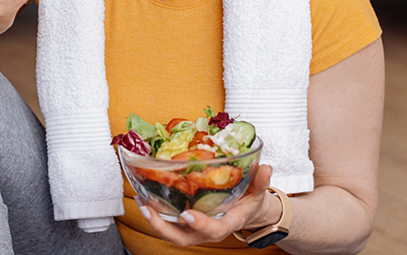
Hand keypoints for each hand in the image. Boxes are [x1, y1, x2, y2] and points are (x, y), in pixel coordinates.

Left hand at [135, 164, 275, 246]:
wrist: (244, 210)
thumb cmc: (248, 201)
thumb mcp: (257, 192)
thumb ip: (260, 181)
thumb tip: (265, 167)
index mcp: (226, 223)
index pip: (213, 230)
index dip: (200, 224)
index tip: (188, 214)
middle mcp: (206, 229)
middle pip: (183, 238)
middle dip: (164, 227)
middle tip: (149, 209)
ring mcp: (194, 228)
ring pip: (171, 233)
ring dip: (154, 220)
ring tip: (140, 202)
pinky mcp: (185, 223)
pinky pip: (168, 223)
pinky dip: (154, 213)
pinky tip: (143, 197)